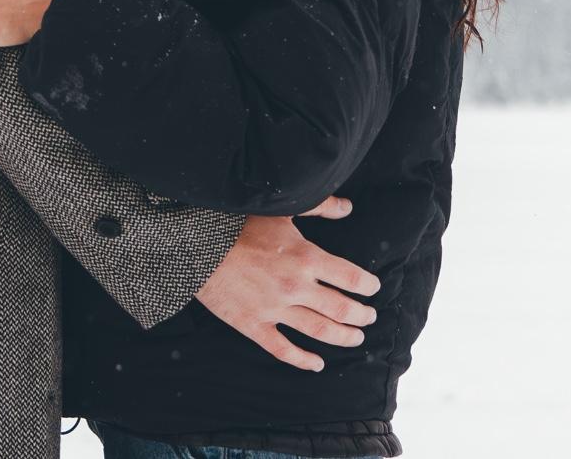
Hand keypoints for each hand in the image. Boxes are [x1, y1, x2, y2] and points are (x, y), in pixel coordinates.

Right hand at [194, 195, 380, 370]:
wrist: (197, 242)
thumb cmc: (239, 222)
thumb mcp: (282, 210)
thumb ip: (319, 207)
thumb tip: (347, 207)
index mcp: (305, 257)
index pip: (350, 278)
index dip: (367, 285)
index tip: (373, 287)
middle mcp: (295, 286)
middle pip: (341, 309)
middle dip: (361, 315)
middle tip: (369, 316)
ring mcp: (275, 309)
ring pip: (320, 331)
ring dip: (343, 337)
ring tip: (356, 337)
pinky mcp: (253, 325)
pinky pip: (283, 349)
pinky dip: (304, 360)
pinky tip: (317, 363)